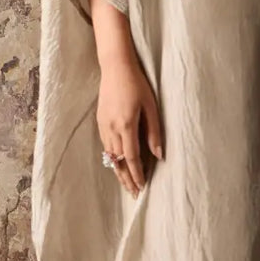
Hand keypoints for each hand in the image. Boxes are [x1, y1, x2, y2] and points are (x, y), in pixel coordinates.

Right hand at [97, 53, 163, 198]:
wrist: (115, 67)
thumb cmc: (137, 84)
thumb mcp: (151, 107)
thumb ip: (154, 132)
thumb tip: (159, 155)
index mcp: (126, 125)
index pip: (132, 157)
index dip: (137, 174)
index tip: (142, 187)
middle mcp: (112, 128)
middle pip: (118, 161)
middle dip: (127, 179)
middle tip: (134, 193)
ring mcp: (103, 125)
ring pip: (110, 155)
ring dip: (118, 171)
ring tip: (126, 183)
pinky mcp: (100, 121)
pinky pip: (105, 145)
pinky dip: (111, 158)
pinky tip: (117, 163)